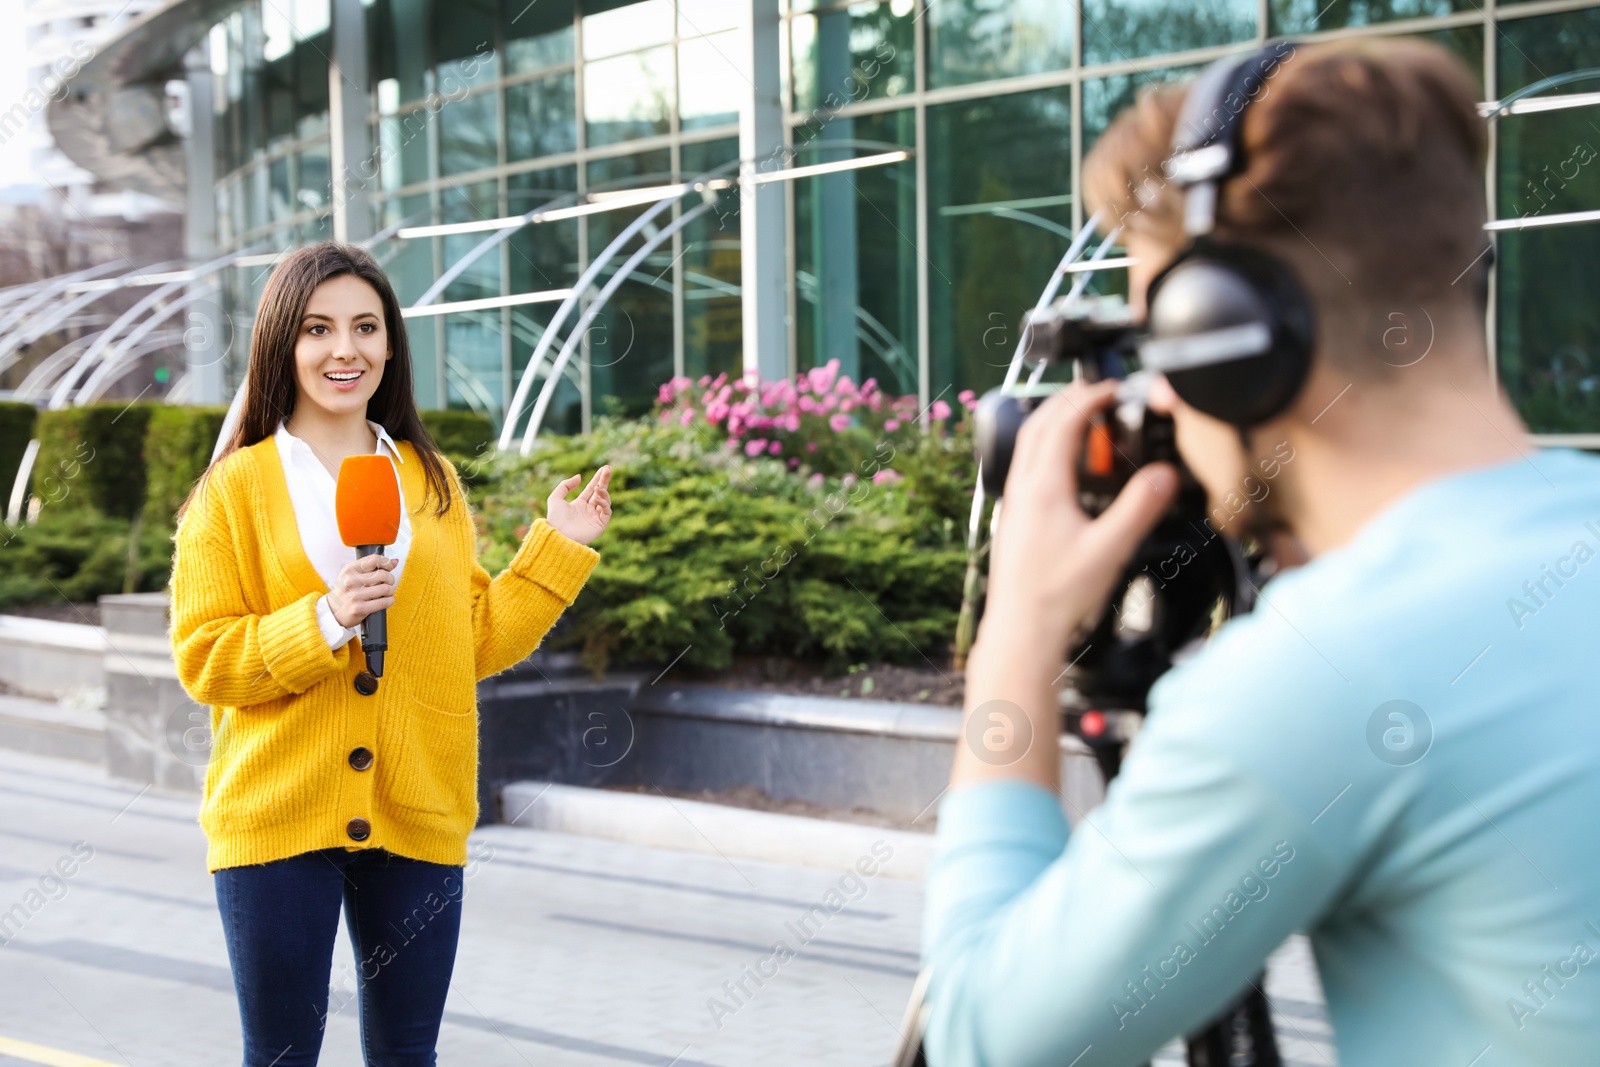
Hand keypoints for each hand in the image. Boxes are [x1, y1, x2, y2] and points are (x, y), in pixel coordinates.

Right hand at [328, 554, 396, 628]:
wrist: (333, 612)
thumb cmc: (345, 591)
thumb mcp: (353, 575)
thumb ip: (372, 567)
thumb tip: (394, 561)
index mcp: (349, 569)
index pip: (374, 559)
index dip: (386, 562)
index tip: (389, 567)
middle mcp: (351, 581)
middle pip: (383, 574)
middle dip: (390, 578)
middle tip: (389, 582)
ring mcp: (355, 595)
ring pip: (385, 588)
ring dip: (391, 590)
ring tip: (387, 592)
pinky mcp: (360, 608)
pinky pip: (383, 602)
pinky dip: (389, 600)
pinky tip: (387, 600)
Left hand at [545, 466, 612, 545]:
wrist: (559, 535)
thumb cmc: (555, 519)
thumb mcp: (555, 498)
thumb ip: (565, 485)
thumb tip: (580, 477)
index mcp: (579, 504)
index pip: (591, 489)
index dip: (598, 478)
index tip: (604, 468)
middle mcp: (588, 510)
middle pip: (600, 493)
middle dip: (605, 480)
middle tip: (609, 468)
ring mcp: (595, 518)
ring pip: (605, 501)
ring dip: (603, 492)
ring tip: (597, 488)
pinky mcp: (600, 525)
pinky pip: (607, 511)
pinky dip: (604, 503)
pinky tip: (597, 499)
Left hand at [982, 381, 1178, 655]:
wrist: (1022, 631)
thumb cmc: (1057, 597)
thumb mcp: (1110, 550)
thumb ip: (1139, 509)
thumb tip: (1163, 474)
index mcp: (1043, 489)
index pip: (1063, 424)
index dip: (1089, 399)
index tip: (1111, 388)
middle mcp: (1022, 490)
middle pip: (1038, 425)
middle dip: (1068, 401)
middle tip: (1097, 393)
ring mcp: (1013, 505)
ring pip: (1027, 446)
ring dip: (1053, 422)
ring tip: (1082, 420)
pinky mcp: (1013, 520)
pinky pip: (1026, 468)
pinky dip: (1045, 450)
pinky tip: (1064, 468)